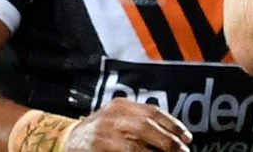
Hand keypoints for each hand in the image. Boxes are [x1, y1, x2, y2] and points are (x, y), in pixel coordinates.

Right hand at [64, 98, 191, 151]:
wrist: (65, 140)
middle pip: (146, 127)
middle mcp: (112, 117)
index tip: (188, 138)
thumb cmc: (100, 132)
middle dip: (168, 142)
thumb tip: (175, 137)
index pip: (153, 112)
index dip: (173, 125)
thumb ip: (141, 122)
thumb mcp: (118, 119)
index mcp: (121, 106)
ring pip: (135, 146)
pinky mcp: (97, 149)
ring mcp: (102, 134)